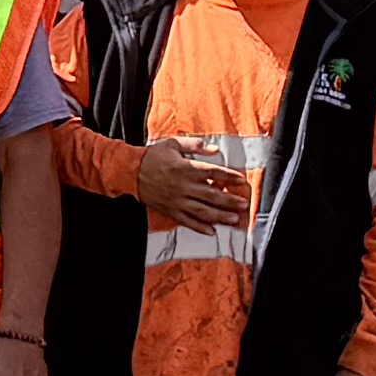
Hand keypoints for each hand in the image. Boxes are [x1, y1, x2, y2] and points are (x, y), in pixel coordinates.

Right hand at [135, 136, 255, 227]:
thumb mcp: (173, 144)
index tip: (241, 180)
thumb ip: (195, 145)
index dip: (229, 176)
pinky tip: (212, 231)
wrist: (131, 172)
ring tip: (234, 219)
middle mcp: (183, 186)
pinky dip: (200, 227)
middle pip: (211, 194)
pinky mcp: (170, 210)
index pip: (213, 173)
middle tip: (244, 204)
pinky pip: (187, 221)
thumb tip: (215, 149)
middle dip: (230, 200)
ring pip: (202, 211)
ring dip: (220, 216)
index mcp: (185, 168)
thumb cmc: (154, 156)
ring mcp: (177, 200)